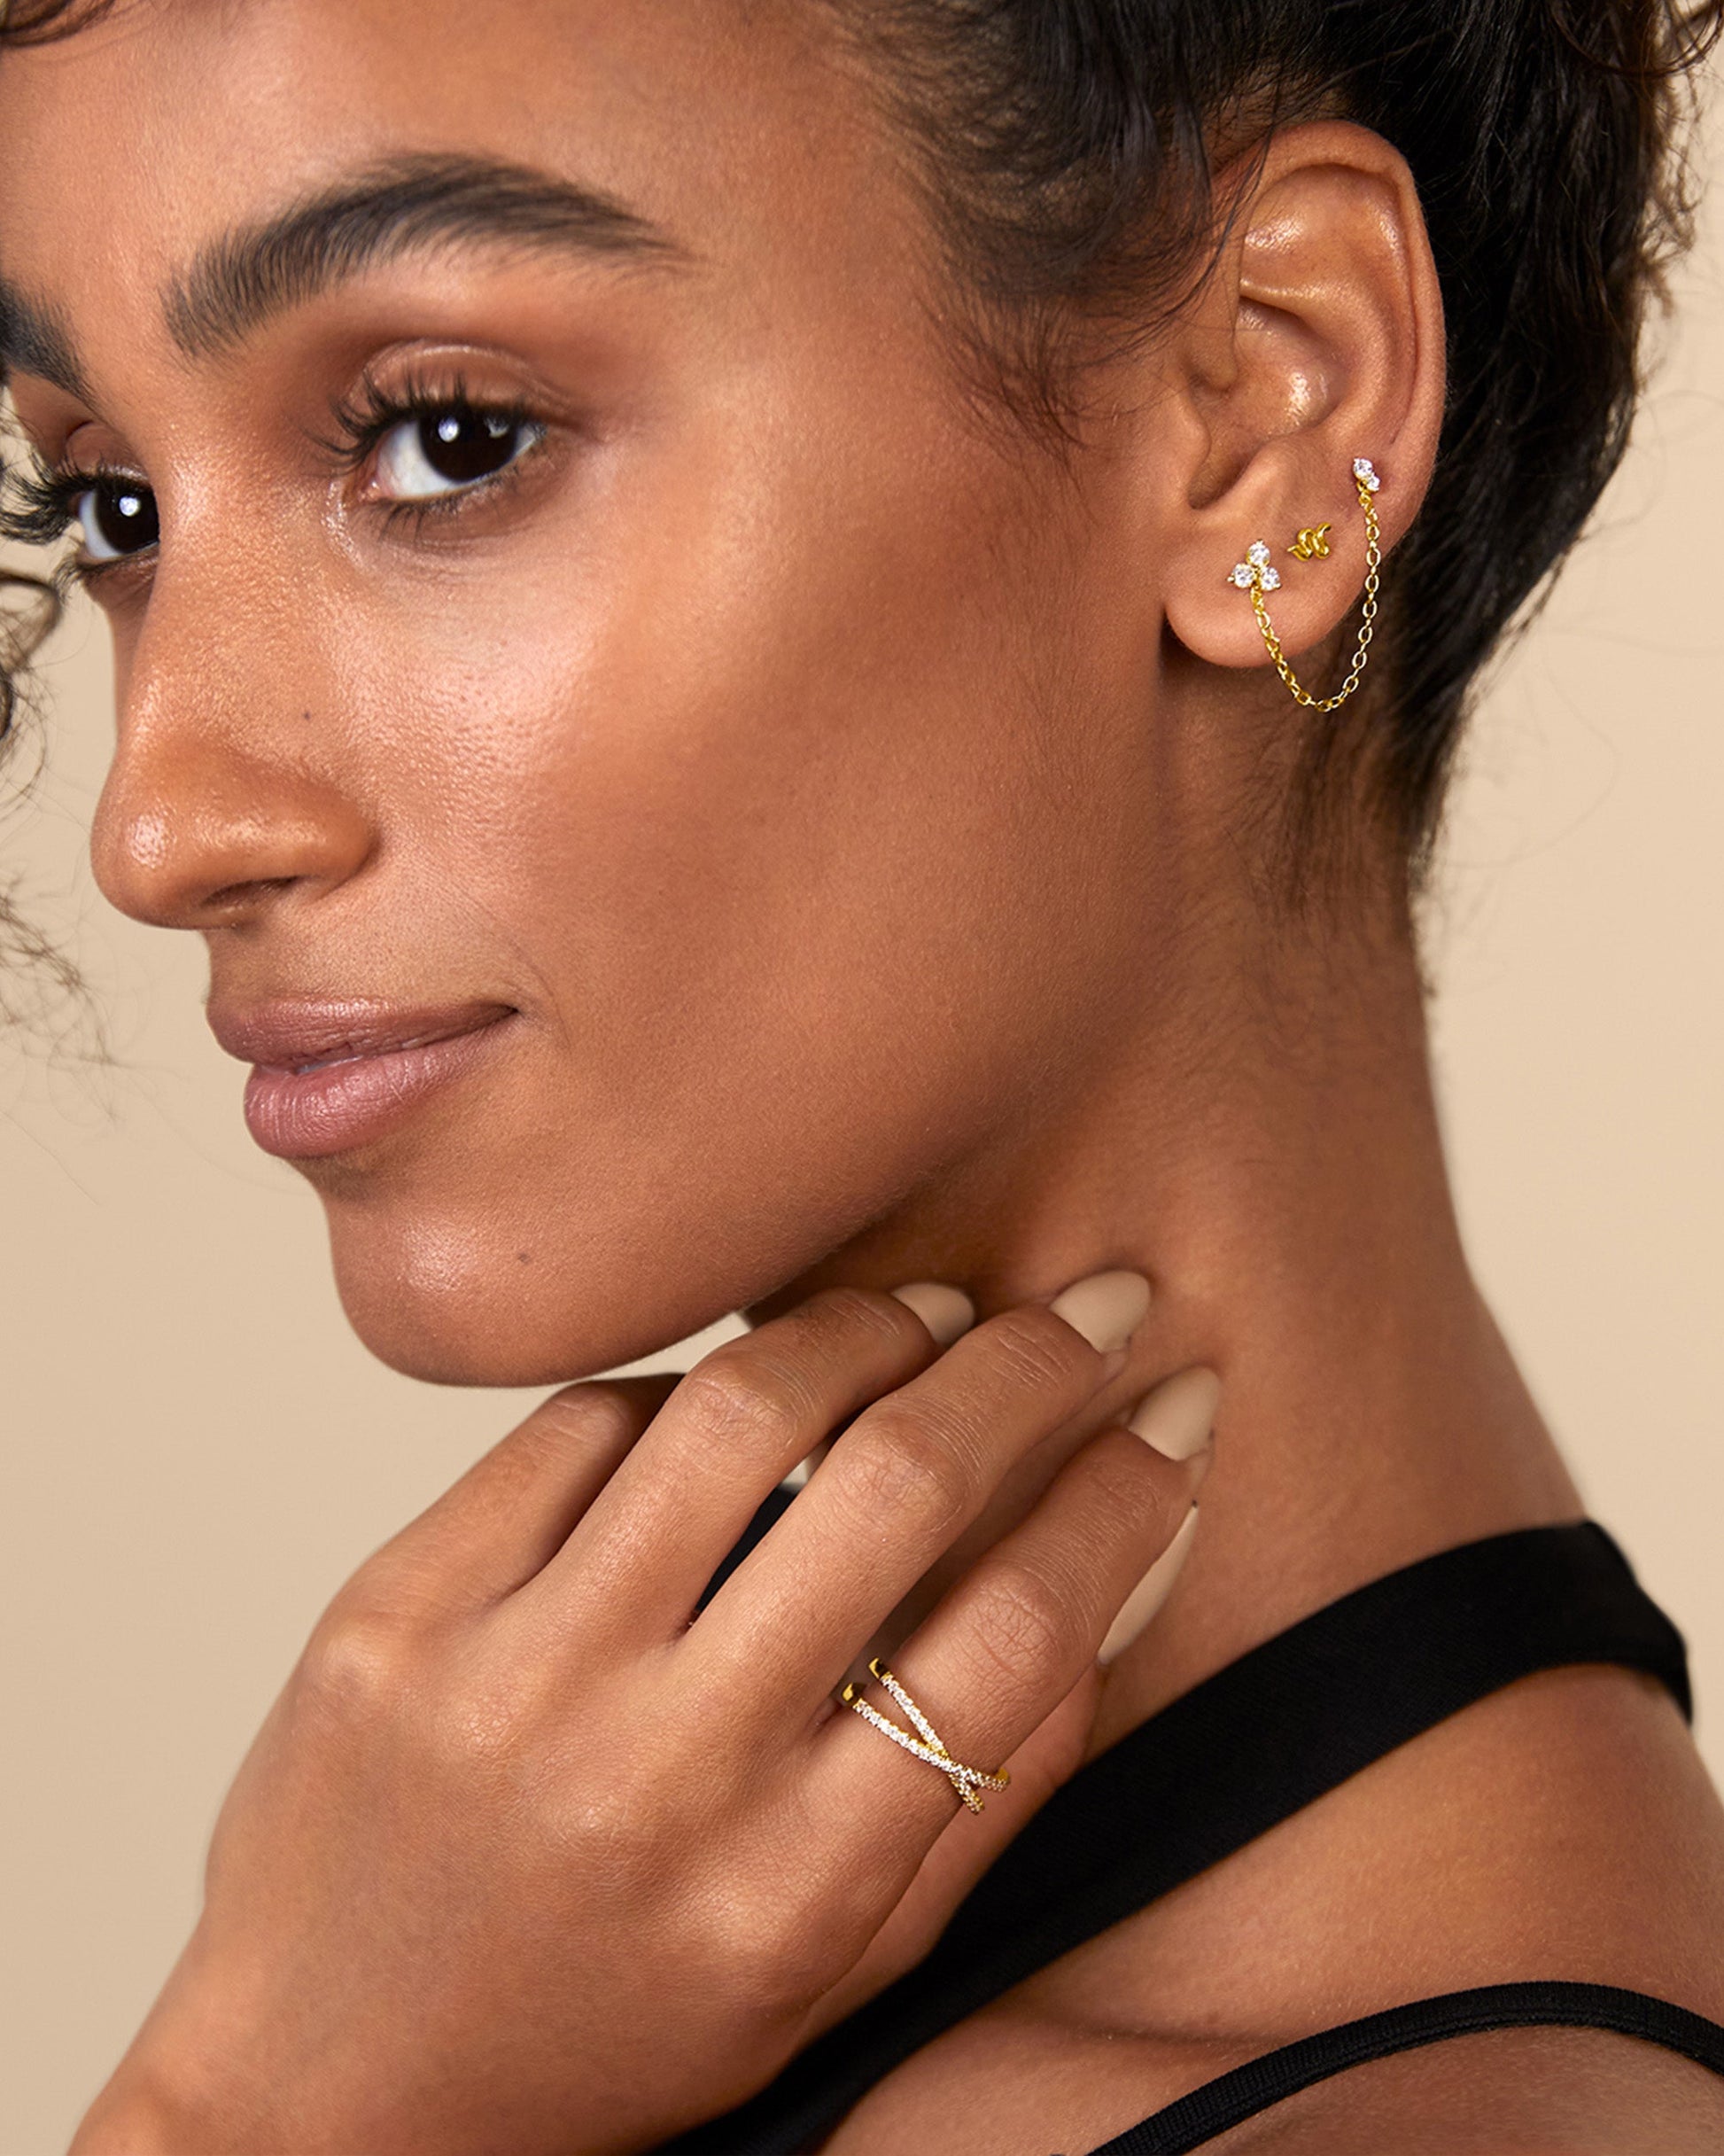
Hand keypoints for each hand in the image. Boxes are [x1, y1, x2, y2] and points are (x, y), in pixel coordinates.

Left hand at [71, 1275, 1209, 2155]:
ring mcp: (506, 1678)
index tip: (1177, 1411)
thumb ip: (986, 1790)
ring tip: (933, 1313)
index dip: (1126, 1496)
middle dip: (1033, 1363)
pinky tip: (738, 1400)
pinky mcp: (396, 1606)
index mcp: (788, 1896)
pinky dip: (690, 1387)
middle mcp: (653, 1778)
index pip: (1019, 1642)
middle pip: (900, 1489)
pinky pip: (583, 1421)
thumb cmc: (608, 2030)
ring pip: (740, 1408)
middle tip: (1090, 1309)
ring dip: (871, 1326)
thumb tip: (1115, 1565)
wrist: (322, 2086)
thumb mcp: (831, 1966)